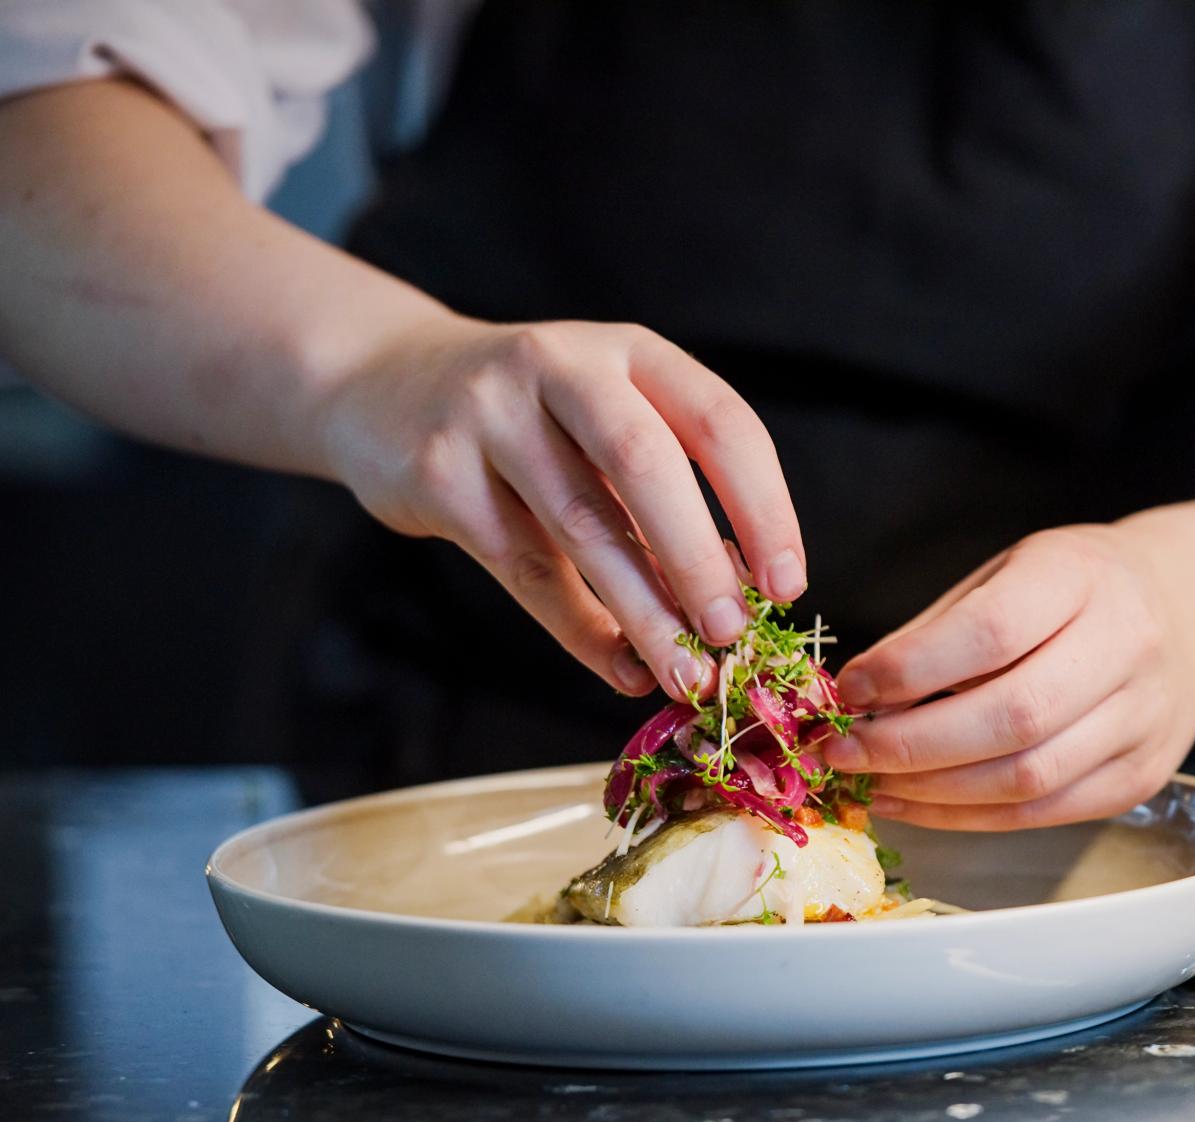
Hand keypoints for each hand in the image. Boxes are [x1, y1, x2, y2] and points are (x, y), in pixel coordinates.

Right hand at [317, 316, 804, 697]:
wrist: (383, 383)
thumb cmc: (531, 419)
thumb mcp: (605, 421)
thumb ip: (667, 490)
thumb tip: (737, 591)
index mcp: (629, 350)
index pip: (719, 420)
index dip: (763, 506)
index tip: (786, 583)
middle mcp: (562, 366)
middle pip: (645, 463)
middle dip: (697, 558)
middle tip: (734, 633)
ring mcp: (491, 414)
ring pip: (582, 525)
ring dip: (644, 611)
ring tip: (688, 672)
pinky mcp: (438, 472)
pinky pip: (524, 566)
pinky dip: (580, 629)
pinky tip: (621, 668)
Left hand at [822, 524, 1194, 829]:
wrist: (1190, 616)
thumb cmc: (1076, 591)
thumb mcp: (1009, 574)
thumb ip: (938, 631)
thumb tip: (856, 693)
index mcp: (1082, 577)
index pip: (993, 631)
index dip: (913, 668)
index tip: (852, 686)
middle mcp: (1126, 646)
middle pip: (1013, 716)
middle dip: (912, 745)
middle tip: (844, 750)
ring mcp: (1142, 719)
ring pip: (1029, 777)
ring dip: (934, 792)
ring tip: (872, 782)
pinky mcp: (1140, 777)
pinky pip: (1045, 812)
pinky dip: (971, 817)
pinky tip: (920, 805)